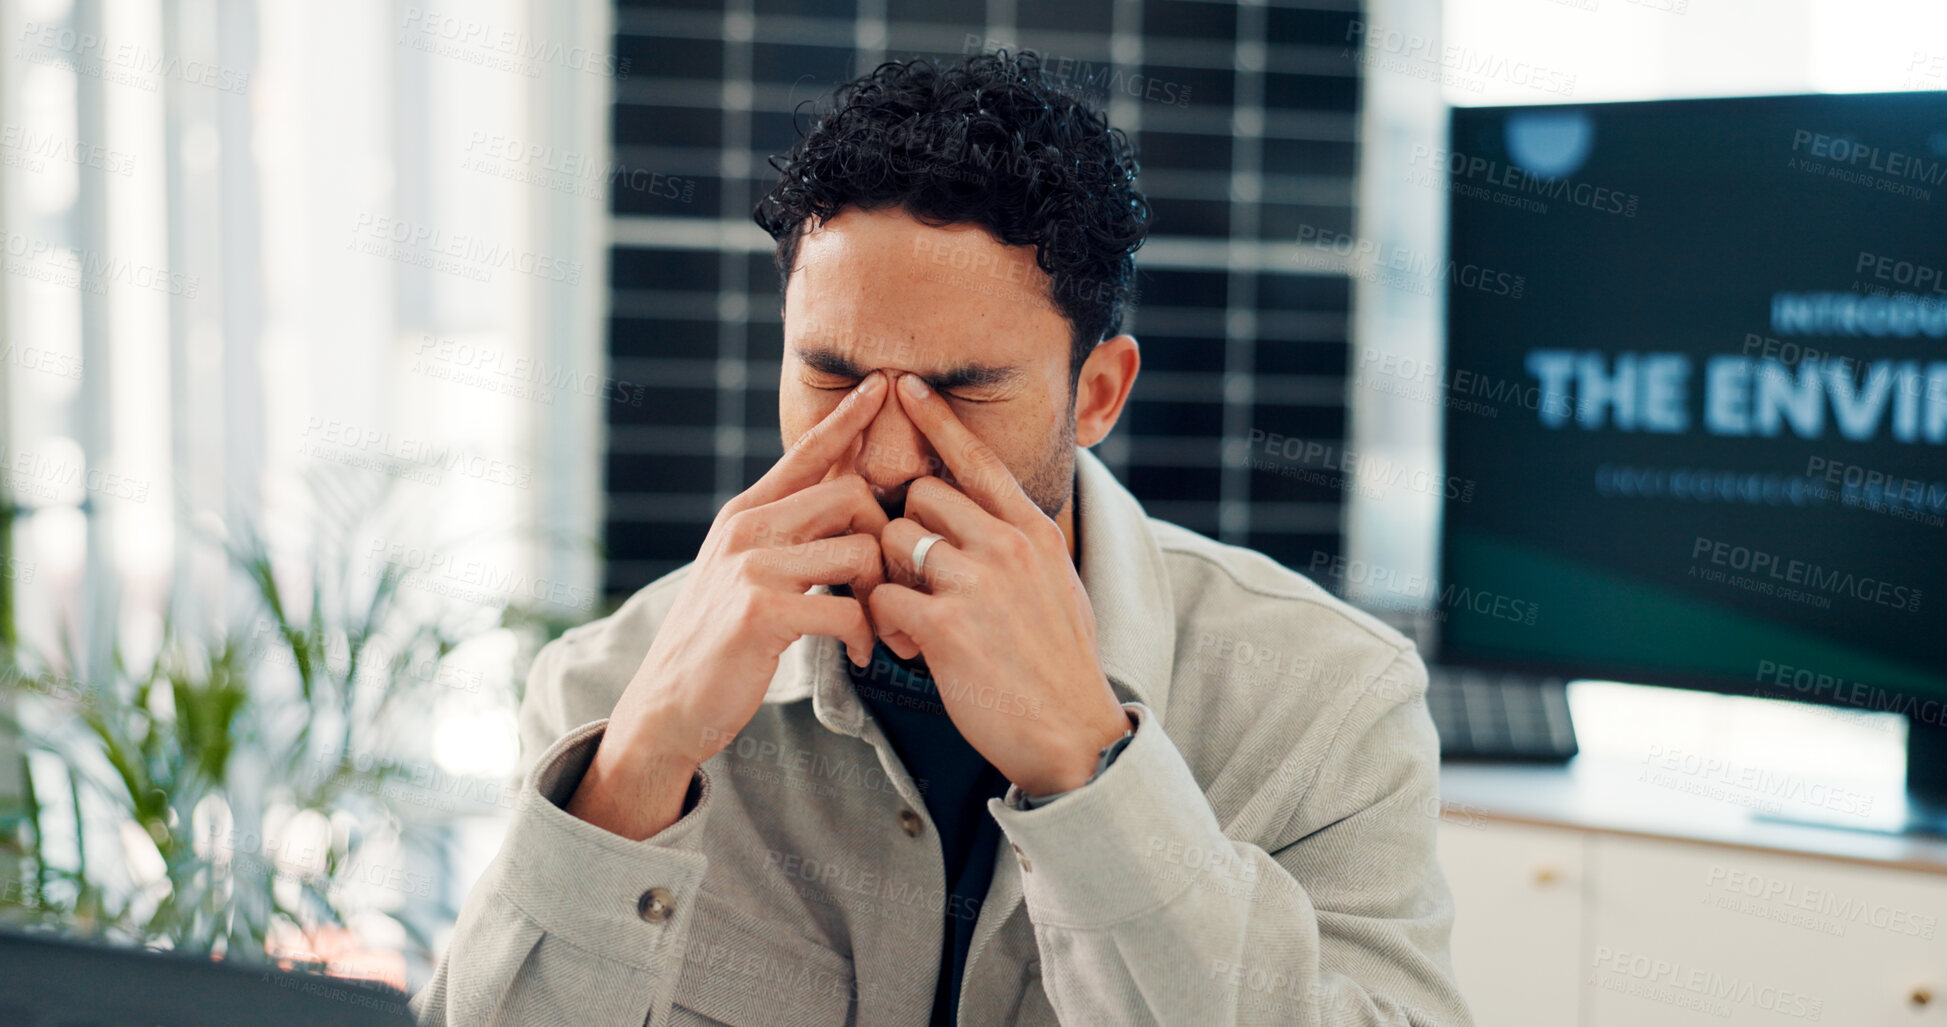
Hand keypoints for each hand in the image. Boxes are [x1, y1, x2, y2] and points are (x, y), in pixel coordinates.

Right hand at [567, 372, 892, 839]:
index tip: (880, 386)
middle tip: (895, 590)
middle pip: (852, 495)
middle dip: (887, 541)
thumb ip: (789, 535)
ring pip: (858, 551)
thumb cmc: (721, 642)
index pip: (805, 452)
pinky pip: (848, 608)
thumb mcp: (746, 573)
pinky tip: (860, 655)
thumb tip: (842, 500)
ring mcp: (750, 567)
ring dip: (884, 596)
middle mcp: (746, 529)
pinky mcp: (760, 612)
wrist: (667, 706)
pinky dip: (866, 636)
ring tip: (880, 631)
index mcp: (746, 514)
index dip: (847, 418)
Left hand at [867, 372, 1131, 796]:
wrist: (1074, 733)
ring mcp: (977, 584)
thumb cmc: (1061, 664)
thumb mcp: (1058, 585)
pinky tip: (907, 650)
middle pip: (919, 496)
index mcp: (1033, 532)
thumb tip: (993, 516)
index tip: (907, 386)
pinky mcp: (947, 628)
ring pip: (893, 542)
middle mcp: (1006, 546)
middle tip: (912, 579)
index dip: (938, 419)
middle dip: (903, 531)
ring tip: (911, 620)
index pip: (977, 459)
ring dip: (889, 578)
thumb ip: (1022, 546)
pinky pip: (885, 599)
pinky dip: (885, 624)